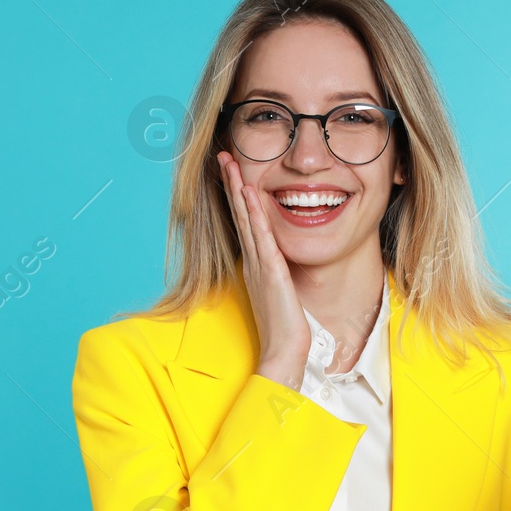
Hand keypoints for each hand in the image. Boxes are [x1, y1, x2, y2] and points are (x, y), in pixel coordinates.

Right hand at [217, 150, 309, 388]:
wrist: (284, 353)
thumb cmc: (286, 328)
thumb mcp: (281, 294)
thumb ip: (279, 276)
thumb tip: (281, 265)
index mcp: (256, 265)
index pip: (245, 223)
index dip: (238, 196)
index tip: (234, 172)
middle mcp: (254, 261)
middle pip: (239, 215)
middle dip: (231, 184)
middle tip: (223, 157)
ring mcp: (260, 265)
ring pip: (246, 220)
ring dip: (238, 190)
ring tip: (231, 164)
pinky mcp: (270, 272)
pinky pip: (261, 236)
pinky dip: (254, 213)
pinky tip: (250, 194)